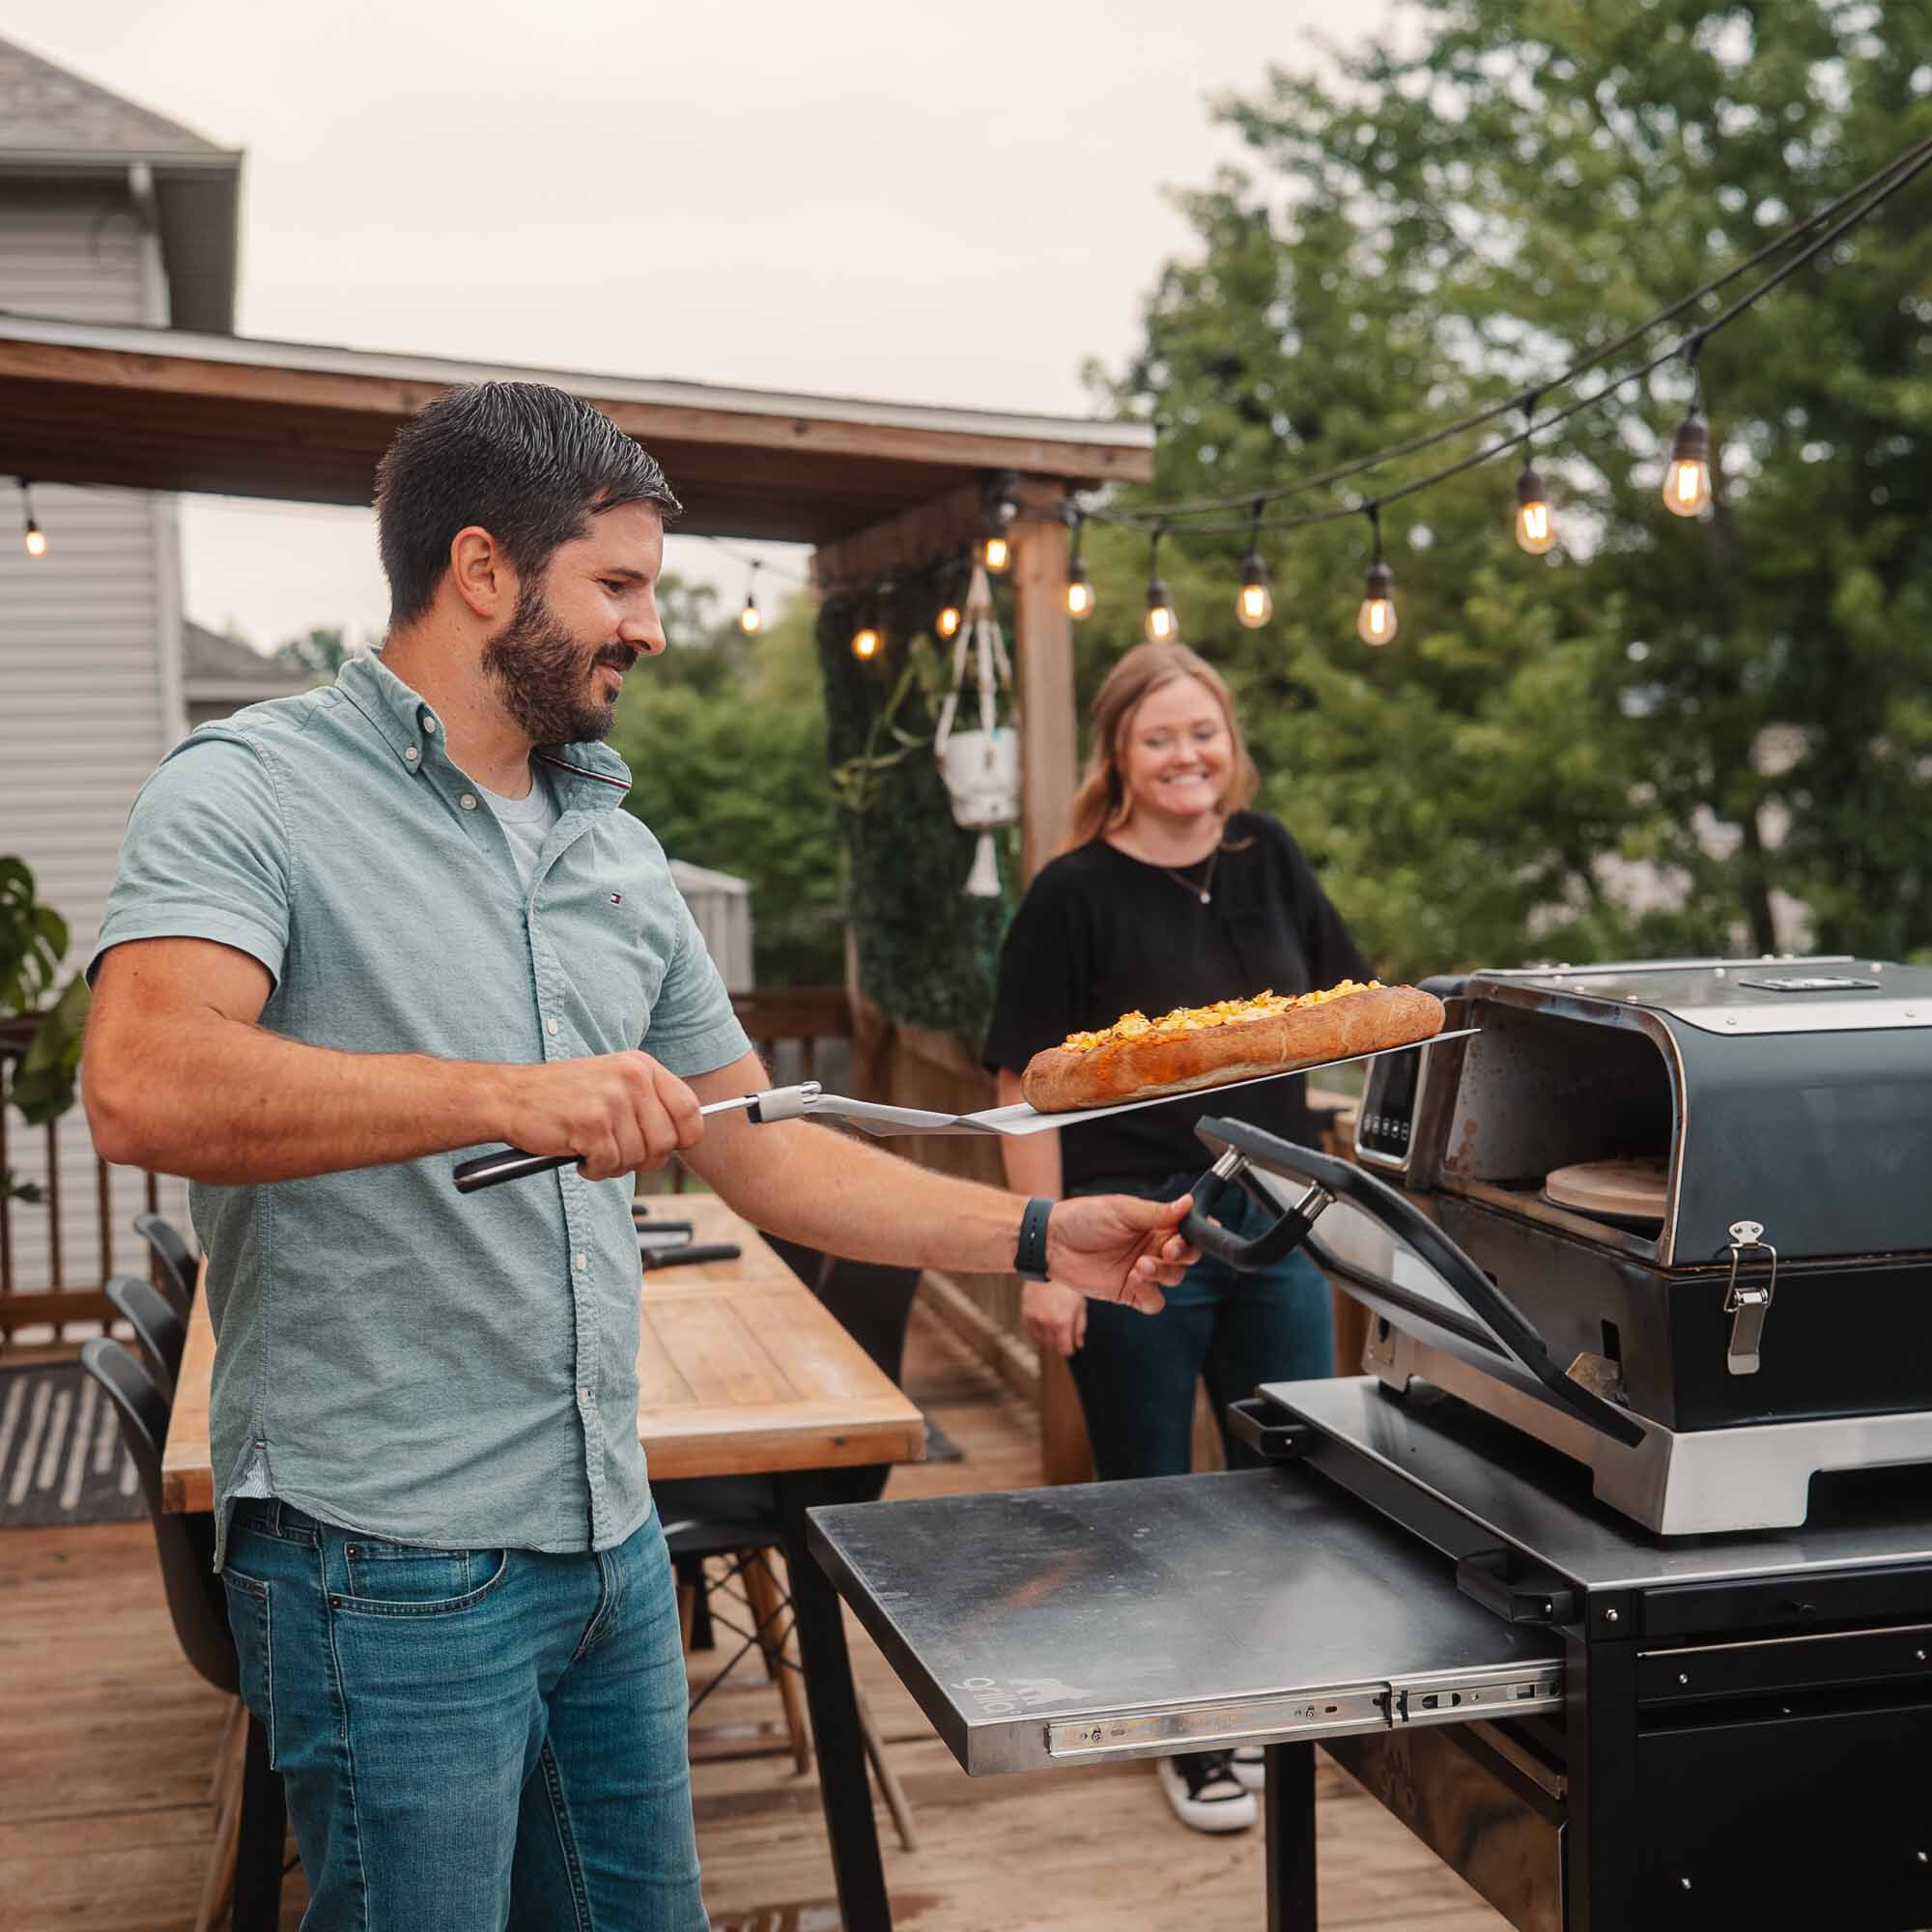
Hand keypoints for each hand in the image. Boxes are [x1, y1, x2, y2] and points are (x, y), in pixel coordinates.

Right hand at [504, 1050, 702, 1179]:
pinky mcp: (591, 1123)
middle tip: (616, 1154)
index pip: (690, 1110)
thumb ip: (649, 1104)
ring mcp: (612, 1099)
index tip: (665, 1148)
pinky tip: (578, 1154)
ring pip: (638, 1157)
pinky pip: (610, 1165)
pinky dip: (594, 1169)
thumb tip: (684, 1138)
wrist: (509, 1097)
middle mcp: (632, 1077)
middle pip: (667, 1142)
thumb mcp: (614, 1084)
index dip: (683, 1139)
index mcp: (642, 1066)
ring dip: (615, 1165)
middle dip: (644, 1159)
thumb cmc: (562, 1098)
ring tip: (592, 1150)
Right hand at [1022, 1278, 1087, 1357]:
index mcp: (1062, 1322)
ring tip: (1054, 1326)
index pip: (1064, 1349)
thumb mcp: (1080, 1305)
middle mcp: (1046, 1322)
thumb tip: (1078, 1345)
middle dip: (1060, 1343)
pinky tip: (1044, 1324)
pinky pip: (1030, 1331)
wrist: (1049, 1267)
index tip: (1071, 1348)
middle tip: (1065, 1334)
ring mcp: (1034, 1318)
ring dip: (1048, 1337)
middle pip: (1052, 1345)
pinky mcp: (1025, 1312)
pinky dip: (1037, 1331)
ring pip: (1040, 1339)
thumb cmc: (1069, 1285)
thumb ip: (1079, 1328)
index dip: (1069, 1350)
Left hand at [1044, 1193, 1195, 1315]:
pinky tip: (1133, 1280)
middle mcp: (1153, 1247)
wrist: (1052, 1241)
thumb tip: (1188, 1204)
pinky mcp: (1129, 1292)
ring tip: (1140, 1265)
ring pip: (1174, 1279)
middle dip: (1183, 1254)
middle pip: (1187, 1257)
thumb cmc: (1083, 1217)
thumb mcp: (1122, 1209)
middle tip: (1168, 1250)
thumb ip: (1157, 1212)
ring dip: (1162, 1273)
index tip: (1203, 1232)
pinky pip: (1153, 1301)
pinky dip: (1149, 1293)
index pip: (1188, 1231)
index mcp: (1155, 1224)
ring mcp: (1142, 1272)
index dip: (1199, 1234)